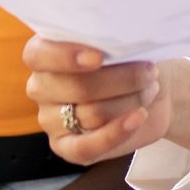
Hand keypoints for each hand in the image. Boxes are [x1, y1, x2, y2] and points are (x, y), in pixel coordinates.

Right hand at [21, 37, 173, 164]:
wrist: (151, 87)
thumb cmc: (130, 57)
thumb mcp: (119, 41)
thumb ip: (106, 42)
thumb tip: (115, 47)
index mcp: (43, 54)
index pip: (38, 55)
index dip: (66, 56)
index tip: (99, 57)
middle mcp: (41, 86)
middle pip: (77, 87)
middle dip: (121, 79)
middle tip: (148, 71)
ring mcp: (50, 119)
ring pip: (92, 114)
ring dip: (130, 100)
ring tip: (149, 89)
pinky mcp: (67, 147)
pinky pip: (87, 147)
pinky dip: (117, 132)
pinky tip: (138, 117)